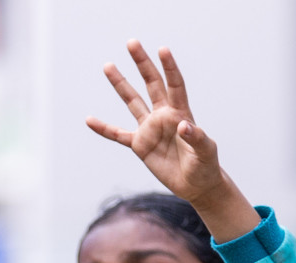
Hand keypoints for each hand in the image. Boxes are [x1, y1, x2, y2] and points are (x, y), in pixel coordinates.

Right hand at [87, 41, 259, 239]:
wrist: (197, 185)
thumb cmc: (206, 166)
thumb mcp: (206, 152)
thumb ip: (197, 138)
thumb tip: (183, 126)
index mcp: (180, 114)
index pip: (174, 86)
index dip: (169, 68)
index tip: (163, 50)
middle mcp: (163, 116)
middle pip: (151, 84)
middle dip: (143, 64)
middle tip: (132, 43)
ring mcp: (150, 129)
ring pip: (132, 102)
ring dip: (120, 84)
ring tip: (108, 65)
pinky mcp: (140, 145)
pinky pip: (118, 135)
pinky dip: (104, 129)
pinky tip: (89, 120)